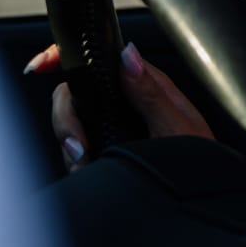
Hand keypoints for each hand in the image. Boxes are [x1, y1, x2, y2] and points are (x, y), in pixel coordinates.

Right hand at [27, 42, 214, 171]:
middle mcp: (126, 102)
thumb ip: (150, 92)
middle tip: (79, 144)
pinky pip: (76, 147)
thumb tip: (128, 54)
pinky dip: (75, 159)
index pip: (101, 61)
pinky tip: (86, 167)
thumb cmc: (202, 158)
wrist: (202, 192)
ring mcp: (114, 125)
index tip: (43, 64)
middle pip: (74, 94)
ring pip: (71, 123)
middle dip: (66, 119)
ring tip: (86, 160)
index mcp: (145, 86)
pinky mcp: (107, 147)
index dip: (68, 57)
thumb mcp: (177, 125)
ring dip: (69, 143)